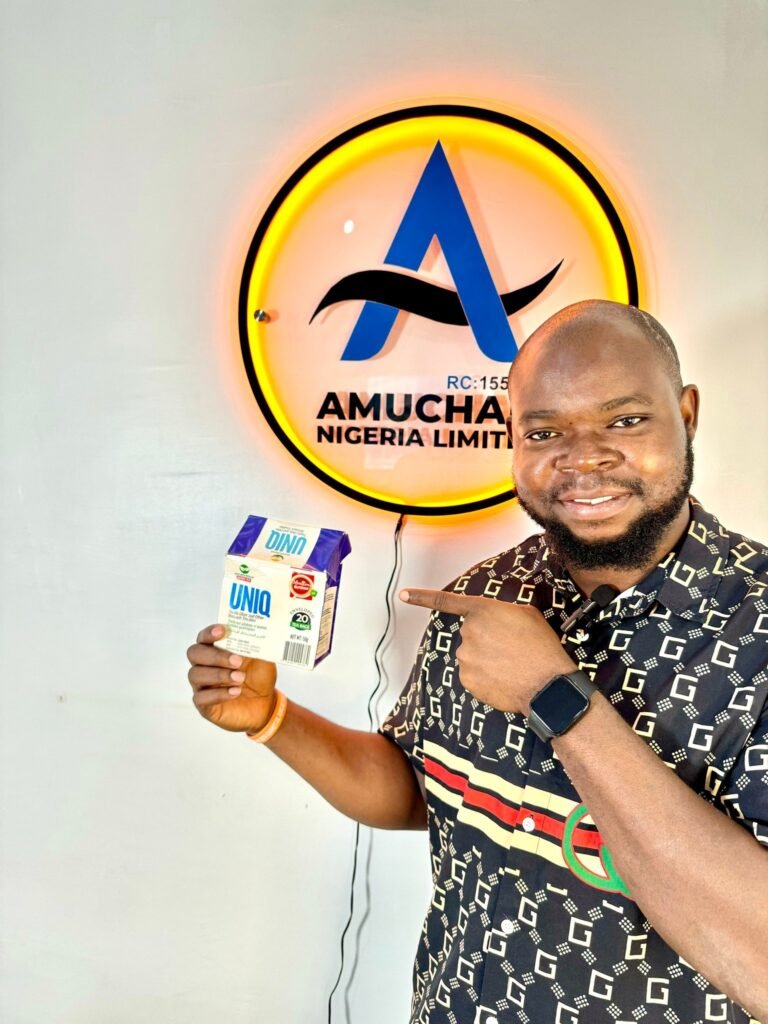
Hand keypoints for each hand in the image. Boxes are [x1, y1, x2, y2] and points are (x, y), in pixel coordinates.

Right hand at [186, 624, 277, 732]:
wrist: (265, 704)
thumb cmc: (258, 677)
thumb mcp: (262, 658)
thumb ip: (256, 645)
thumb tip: (256, 633)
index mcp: (215, 649)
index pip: (203, 637)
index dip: (209, 632)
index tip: (223, 631)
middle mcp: (203, 665)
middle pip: (195, 653)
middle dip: (216, 656)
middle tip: (237, 661)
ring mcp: (201, 685)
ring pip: (195, 674)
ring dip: (219, 675)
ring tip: (240, 678)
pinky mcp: (203, 705)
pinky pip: (200, 698)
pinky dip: (219, 694)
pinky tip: (236, 692)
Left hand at [400, 589, 574, 712]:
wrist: (549, 685)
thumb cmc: (542, 647)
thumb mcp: (526, 614)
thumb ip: (499, 612)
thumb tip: (492, 622)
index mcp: (482, 611)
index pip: (446, 601)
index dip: (422, 597)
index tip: (402, 594)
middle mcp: (469, 632)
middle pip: (470, 635)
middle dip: (485, 640)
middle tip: (511, 648)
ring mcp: (465, 658)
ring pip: (471, 657)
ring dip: (486, 660)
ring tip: (512, 665)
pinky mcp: (467, 681)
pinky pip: (472, 676)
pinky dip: (485, 678)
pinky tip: (505, 679)